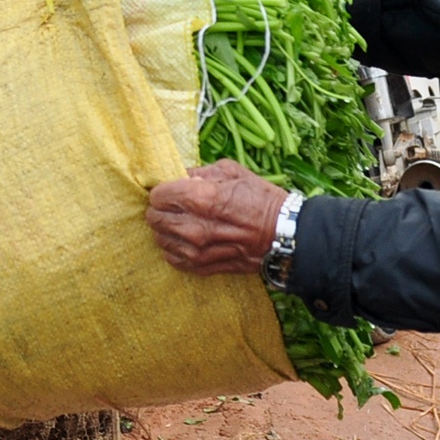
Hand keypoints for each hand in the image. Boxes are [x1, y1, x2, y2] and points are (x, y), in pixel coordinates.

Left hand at [146, 159, 284, 275]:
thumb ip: (201, 172)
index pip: (157, 196)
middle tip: (173, 207)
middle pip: (154, 218)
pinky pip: (173, 259)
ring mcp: (197, 251)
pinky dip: (175, 249)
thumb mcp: (232, 172)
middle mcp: (194, 227)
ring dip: (166, 230)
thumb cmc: (261, 199)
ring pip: (160, 240)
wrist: (285, 235)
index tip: (170, 191)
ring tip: (181, 223)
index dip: (162, 191)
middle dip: (160, 210)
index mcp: (200, 198)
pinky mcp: (203, 267)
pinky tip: (187, 241)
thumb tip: (182, 176)